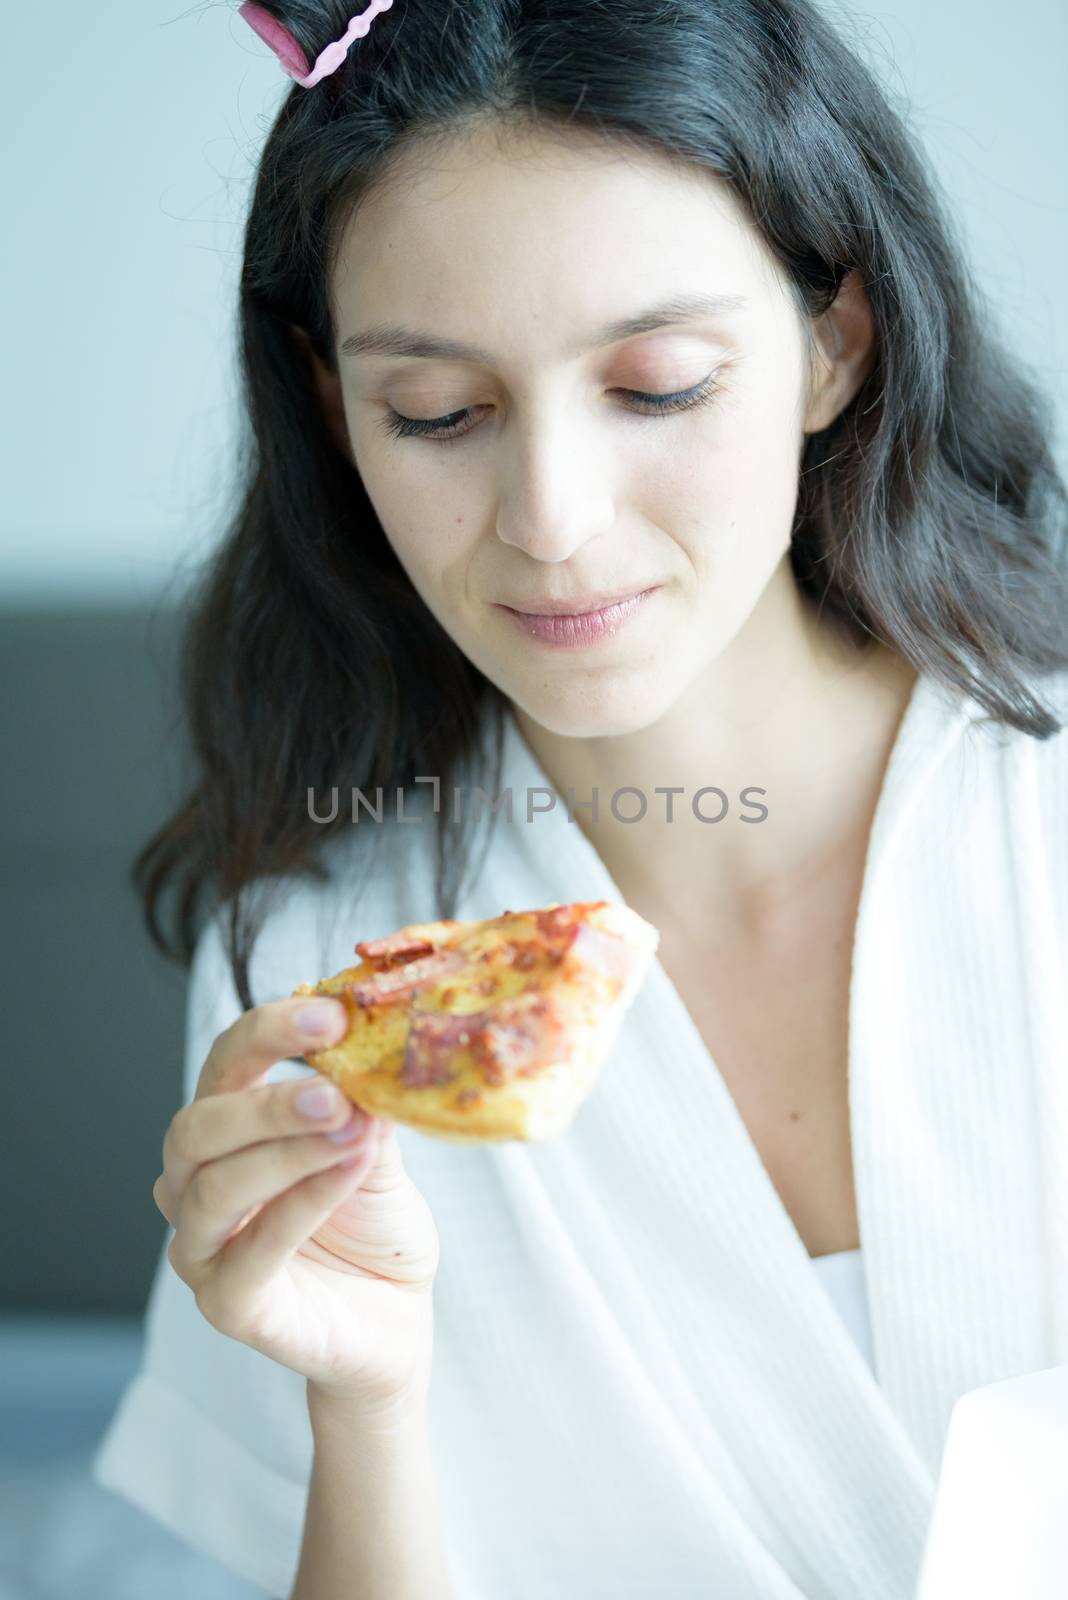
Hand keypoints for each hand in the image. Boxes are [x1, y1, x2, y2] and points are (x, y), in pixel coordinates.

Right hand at [154, 996, 440, 1416]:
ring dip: (287, 1151)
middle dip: (267, 1101)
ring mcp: (202, 1249)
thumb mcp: (374, 1145)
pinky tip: (349, 1171)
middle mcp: (194, 1185)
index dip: (270, 1032)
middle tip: (335, 1090)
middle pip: (198, 1126)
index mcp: (226, 1131)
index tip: (332, 1015)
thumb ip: (361, 1101)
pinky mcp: (227, 1305)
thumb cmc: (373, 1225)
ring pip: (217, 1187)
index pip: (225, 1064)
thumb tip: (374, 1040)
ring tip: (354, 1129)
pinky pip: (254, 1250)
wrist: (397, 1317)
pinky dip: (304, 1203)